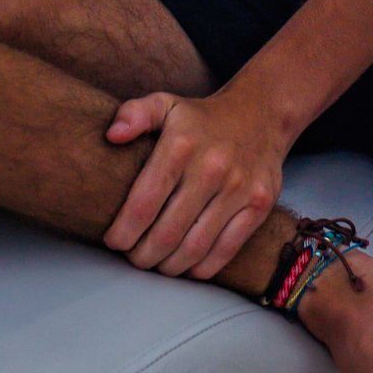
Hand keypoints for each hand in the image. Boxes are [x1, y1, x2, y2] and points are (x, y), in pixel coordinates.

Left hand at [103, 83, 291, 279]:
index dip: (123, 233)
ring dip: (169, 266)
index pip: (143, 205)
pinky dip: (201, 267)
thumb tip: (112, 135)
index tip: (114, 241)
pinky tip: (187, 264)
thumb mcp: (165, 104)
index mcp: (181, 144)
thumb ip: (134, 114)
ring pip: (194, 248)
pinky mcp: (258, 205)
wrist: (260, 115)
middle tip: (133, 257)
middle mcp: (211, 168)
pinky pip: (225, 250)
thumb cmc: (202, 119)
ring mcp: (238, 188)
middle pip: (166, 234)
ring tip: (156, 263)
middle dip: (142, 255)